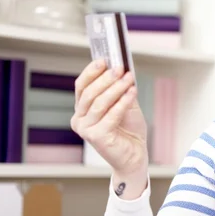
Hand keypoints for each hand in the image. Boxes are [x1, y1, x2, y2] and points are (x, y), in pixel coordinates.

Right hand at [70, 60, 148, 178]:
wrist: (135, 155)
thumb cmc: (129, 130)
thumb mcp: (124, 104)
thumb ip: (119, 89)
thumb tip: (120, 68)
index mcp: (82, 110)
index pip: (81, 86)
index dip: (91, 71)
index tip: (104, 59)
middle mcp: (79, 119)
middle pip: (89, 93)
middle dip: (106, 78)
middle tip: (120, 68)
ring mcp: (85, 129)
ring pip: (99, 103)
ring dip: (116, 88)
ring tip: (129, 79)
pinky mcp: (96, 137)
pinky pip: (110, 115)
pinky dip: (122, 102)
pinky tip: (132, 92)